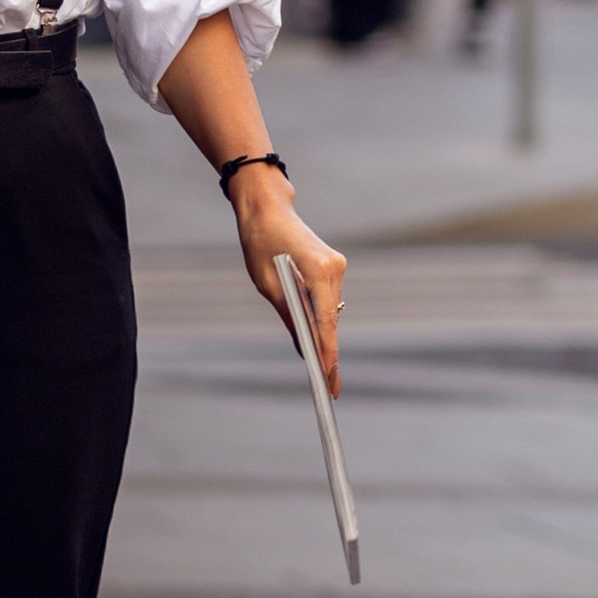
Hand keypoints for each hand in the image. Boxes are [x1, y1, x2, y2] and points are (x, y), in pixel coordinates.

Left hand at [225, 173, 346, 394]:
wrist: (267, 209)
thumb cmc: (260, 243)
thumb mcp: (267, 285)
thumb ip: (289, 316)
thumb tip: (303, 348)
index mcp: (319, 270)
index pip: (326, 322)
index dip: (327, 354)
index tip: (328, 380)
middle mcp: (335, 268)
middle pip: (332, 320)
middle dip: (328, 353)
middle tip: (330, 388)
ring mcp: (338, 267)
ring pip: (331, 312)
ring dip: (323, 336)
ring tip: (324, 372)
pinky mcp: (334, 267)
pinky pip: (329, 301)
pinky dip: (321, 319)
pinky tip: (318, 342)